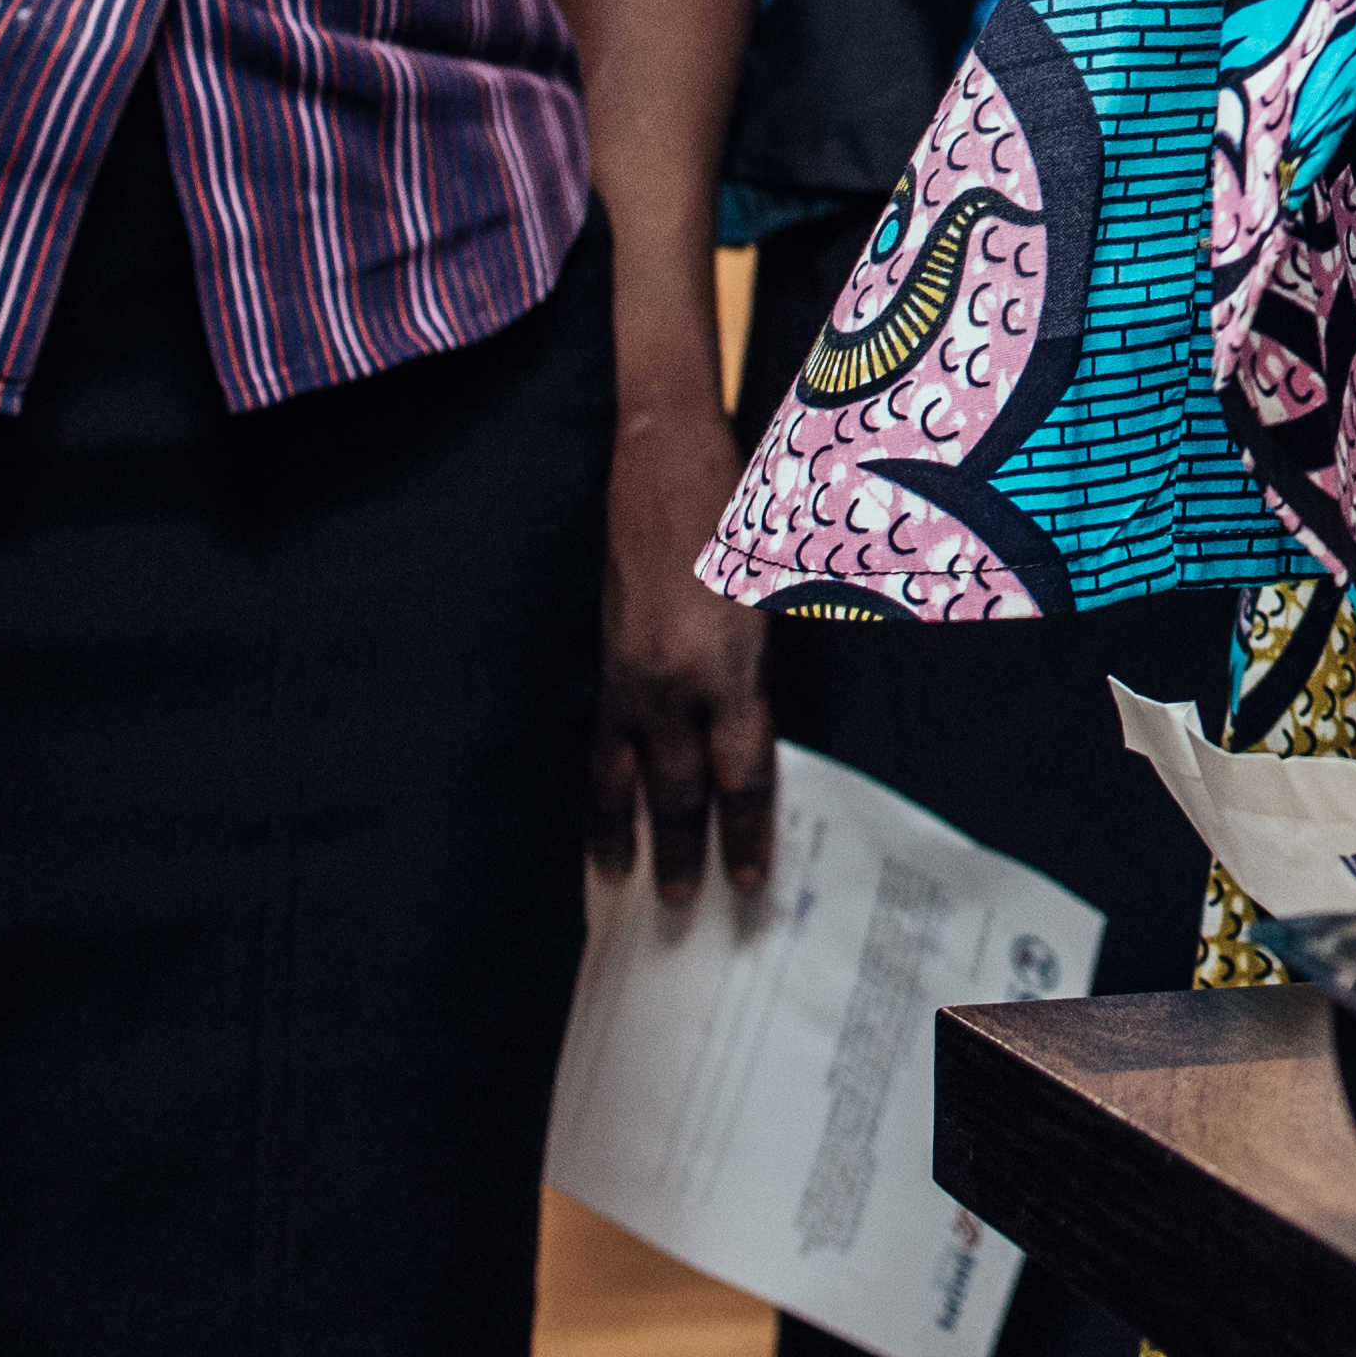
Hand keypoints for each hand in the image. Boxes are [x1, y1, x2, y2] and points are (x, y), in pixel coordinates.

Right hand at [590, 398, 776, 897]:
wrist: (659, 455)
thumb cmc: (735, 509)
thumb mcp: (772, 590)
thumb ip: (759, 666)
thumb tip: (751, 731)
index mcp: (732, 665)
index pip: (744, 774)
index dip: (746, 832)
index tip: (749, 881)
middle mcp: (675, 680)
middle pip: (681, 790)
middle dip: (685, 849)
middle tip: (686, 901)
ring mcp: (624, 671)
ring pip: (621, 774)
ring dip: (623, 832)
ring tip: (620, 880)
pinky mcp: (590, 655)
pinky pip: (589, 736)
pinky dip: (588, 780)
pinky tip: (583, 810)